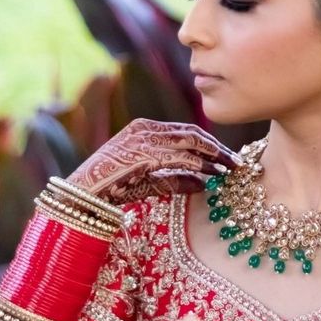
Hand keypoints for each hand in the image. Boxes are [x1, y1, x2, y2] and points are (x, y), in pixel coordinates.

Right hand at [66, 118, 239, 203]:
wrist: (84, 192)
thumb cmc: (113, 188)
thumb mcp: (149, 182)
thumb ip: (175, 180)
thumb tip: (204, 184)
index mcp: (145, 128)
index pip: (184, 130)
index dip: (208, 143)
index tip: (226, 156)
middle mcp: (145, 128)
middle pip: (191, 133)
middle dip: (216, 147)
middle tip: (236, 161)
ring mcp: (144, 139)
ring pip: (189, 142)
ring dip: (213, 155)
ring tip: (230, 167)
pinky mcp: (144, 154)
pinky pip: (179, 158)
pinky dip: (199, 165)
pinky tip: (212, 174)